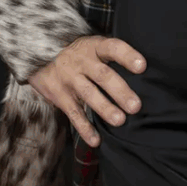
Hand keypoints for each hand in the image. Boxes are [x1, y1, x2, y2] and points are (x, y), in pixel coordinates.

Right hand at [26, 35, 145, 145]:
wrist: (40, 56)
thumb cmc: (81, 53)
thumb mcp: (94, 46)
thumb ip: (114, 55)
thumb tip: (146, 72)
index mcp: (95, 47)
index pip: (113, 48)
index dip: (128, 56)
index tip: (142, 66)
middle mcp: (82, 62)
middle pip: (103, 76)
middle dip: (120, 91)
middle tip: (136, 106)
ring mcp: (70, 79)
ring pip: (89, 95)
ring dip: (105, 109)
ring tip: (120, 121)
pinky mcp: (60, 96)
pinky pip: (73, 113)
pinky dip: (85, 128)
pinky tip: (96, 140)